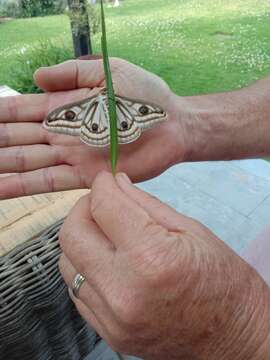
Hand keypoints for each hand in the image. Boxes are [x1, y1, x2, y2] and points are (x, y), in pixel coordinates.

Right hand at [0, 58, 187, 198]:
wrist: (172, 126)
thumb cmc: (145, 96)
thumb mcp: (108, 72)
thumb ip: (72, 74)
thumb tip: (35, 78)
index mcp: (66, 106)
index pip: (22, 111)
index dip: (0, 115)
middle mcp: (63, 133)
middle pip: (19, 139)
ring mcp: (73, 156)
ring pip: (28, 163)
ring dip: (3, 168)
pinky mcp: (86, 177)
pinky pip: (49, 182)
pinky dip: (23, 186)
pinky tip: (0, 189)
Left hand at [59, 171, 269, 359]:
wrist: (233, 335)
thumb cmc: (221, 278)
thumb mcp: (189, 229)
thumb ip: (144, 204)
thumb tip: (115, 183)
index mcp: (151, 258)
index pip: (104, 207)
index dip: (102, 185)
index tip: (106, 179)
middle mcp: (123, 291)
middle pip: (72, 235)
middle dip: (83, 209)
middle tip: (101, 202)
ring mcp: (112, 318)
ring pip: (67, 263)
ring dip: (81, 238)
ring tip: (104, 232)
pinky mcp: (109, 333)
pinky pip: (78, 291)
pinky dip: (85, 267)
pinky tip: (107, 259)